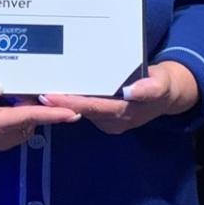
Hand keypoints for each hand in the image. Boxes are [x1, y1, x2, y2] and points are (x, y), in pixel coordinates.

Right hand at [0, 85, 80, 159]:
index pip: (31, 116)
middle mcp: (4, 134)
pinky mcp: (0, 137)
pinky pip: (20, 123)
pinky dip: (24, 111)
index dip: (54, 114)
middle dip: (48, 103)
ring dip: (34, 106)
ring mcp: (4, 138)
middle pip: (35, 116)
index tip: (75, 110)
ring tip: (38, 83)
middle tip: (57, 81)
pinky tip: (17, 96)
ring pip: (28, 120)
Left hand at [39, 61, 199, 135]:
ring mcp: (109, 121)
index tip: (51, 96)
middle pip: (83, 111)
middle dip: (59, 103)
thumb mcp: (163, 84)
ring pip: (82, 111)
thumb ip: (151, 88)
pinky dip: (72, 100)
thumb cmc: (164, 84)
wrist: (169, 94)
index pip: (94, 108)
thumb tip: (132, 91)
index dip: (72, 102)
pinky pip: (86, 109)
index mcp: (126, 113)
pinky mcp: (105, 116)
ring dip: (62, 103)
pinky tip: (55, 90)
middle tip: (34, 92)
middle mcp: (114, 121)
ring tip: (38, 89)